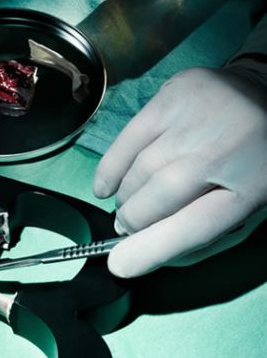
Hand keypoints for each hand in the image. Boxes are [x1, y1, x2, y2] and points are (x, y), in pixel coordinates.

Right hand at [93, 66, 266, 276]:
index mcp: (256, 185)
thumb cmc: (249, 166)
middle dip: (134, 220)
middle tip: (127, 227)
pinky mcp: (176, 93)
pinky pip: (128, 140)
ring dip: (126, 197)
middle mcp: (229, 145)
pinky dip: (111, 168)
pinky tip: (107, 186)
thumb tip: (131, 257)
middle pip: (161, 196)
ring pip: (141, 169)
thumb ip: (195, 239)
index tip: (120, 264)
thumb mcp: (241, 210)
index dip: (153, 248)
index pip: (197, 226)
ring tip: (128, 205)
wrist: (266, 96)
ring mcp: (200, 115)